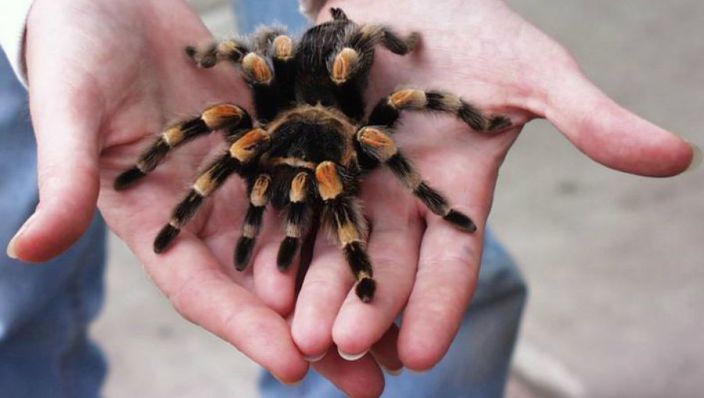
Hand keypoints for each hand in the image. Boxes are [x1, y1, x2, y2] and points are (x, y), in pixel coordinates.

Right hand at [6, 0, 385, 389]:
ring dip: (348, 291)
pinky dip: (354, 222)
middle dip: (316, 335)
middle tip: (369, 385)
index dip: (245, 328)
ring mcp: (249, 177)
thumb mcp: (70, 107)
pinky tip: (393, 250)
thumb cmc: (78, 45)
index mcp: (157, 220)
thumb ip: (65, 178)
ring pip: (306, 246)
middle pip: (267, 286)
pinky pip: (322, 186)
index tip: (294, 366)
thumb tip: (24, 252)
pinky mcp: (277, 140)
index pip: (204, 288)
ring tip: (398, 337)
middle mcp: (210, 211)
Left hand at [288, 0, 695, 375]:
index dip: (438, 308)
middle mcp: (401, 196)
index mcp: (456, 193)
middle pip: (384, 263)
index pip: (451, 264)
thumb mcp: (533, 70)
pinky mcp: (306, 150)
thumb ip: (591, 118)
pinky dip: (279, 236)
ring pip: (333, 243)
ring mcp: (351, 174)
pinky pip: (291, 200)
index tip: (421, 356)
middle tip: (343, 349)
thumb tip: (680, 157)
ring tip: (296, 330)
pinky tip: (261, 272)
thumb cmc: (470, 24)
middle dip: (364, 308)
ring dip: (316, 287)